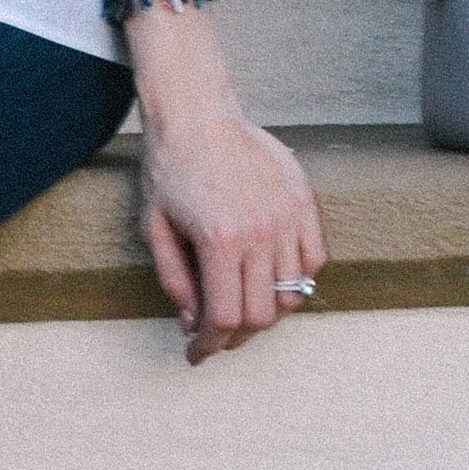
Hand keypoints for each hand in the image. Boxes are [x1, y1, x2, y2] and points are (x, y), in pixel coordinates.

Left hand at [124, 0, 325, 362]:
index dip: (210, 346)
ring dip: (267, 312)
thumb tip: (193, 323)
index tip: (198, 354)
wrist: (197, 115)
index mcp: (218, 239)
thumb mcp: (153, 228)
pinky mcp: (303, 202)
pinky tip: (271, 278)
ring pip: (293, 293)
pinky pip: (315, 260)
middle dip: (236, 336)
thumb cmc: (169, 169)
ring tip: (243, 307)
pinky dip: (298, 280)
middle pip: (261, 314)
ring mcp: (287, 216)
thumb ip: (175, 281)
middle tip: (217, 335)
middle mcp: (260, 231)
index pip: (224, 317)